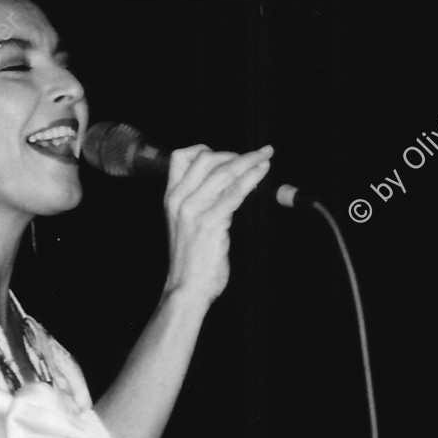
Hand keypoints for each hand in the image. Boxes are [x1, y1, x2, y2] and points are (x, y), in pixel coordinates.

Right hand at [163, 144, 273, 302]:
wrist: (187, 288)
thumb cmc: (192, 260)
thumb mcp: (189, 225)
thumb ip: (201, 203)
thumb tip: (228, 185)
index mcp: (171, 197)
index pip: (181, 157)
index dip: (207, 150)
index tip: (229, 155)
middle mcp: (180, 199)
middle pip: (206, 159)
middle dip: (235, 153)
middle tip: (257, 154)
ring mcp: (194, 209)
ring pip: (224, 172)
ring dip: (249, 161)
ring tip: (266, 156)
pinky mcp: (211, 222)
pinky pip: (234, 192)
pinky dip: (251, 178)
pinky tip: (262, 173)